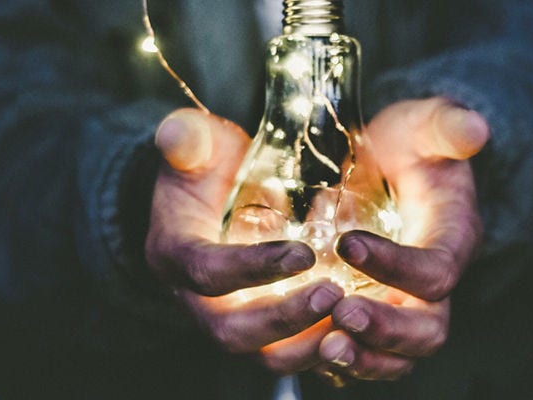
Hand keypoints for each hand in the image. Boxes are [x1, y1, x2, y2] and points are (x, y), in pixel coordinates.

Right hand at [144, 109, 343, 360]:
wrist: (210, 198)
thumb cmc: (206, 168)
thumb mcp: (196, 145)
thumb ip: (188, 138)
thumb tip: (176, 134)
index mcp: (175, 254)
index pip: (206, 272)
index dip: (252, 268)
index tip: (303, 254)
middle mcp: (196, 299)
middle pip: (232, 331)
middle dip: (284, 319)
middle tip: (334, 295)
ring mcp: (229, 318)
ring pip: (263, 354)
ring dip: (307, 345)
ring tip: (353, 319)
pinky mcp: (260, 329)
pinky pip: (288, 353)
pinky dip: (321, 349)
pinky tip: (357, 330)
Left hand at [314, 98, 488, 383]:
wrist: (390, 164)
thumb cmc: (408, 145)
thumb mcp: (424, 125)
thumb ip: (446, 126)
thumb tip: (475, 128)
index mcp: (452, 240)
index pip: (436, 271)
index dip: (397, 265)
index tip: (348, 243)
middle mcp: (433, 284)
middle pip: (427, 329)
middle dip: (386, 330)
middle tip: (341, 315)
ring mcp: (404, 304)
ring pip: (399, 355)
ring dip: (364, 358)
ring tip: (325, 347)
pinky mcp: (376, 314)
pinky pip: (367, 354)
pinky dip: (343, 362)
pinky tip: (308, 350)